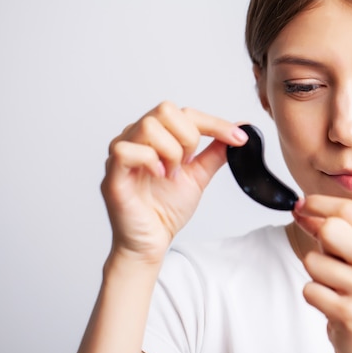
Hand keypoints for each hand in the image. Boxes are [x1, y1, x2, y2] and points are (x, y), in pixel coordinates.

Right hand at [101, 101, 247, 264]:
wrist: (151, 242)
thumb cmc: (165, 211)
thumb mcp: (198, 176)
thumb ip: (215, 153)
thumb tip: (239, 132)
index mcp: (155, 136)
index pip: (184, 113)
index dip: (214, 123)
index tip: (238, 138)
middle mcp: (135, 138)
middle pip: (165, 110)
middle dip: (187, 137)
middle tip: (187, 164)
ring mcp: (121, 153)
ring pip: (148, 126)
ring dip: (170, 151)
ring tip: (171, 174)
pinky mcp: (112, 173)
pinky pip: (126, 150)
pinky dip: (149, 161)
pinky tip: (159, 176)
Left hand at [293, 195, 351, 352]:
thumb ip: (339, 234)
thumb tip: (304, 210)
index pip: (349, 210)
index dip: (319, 204)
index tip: (301, 204)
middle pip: (330, 229)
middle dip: (317, 239)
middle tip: (324, 254)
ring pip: (313, 261)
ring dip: (316, 274)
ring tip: (335, 288)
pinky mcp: (349, 312)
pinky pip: (309, 289)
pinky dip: (314, 296)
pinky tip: (332, 305)